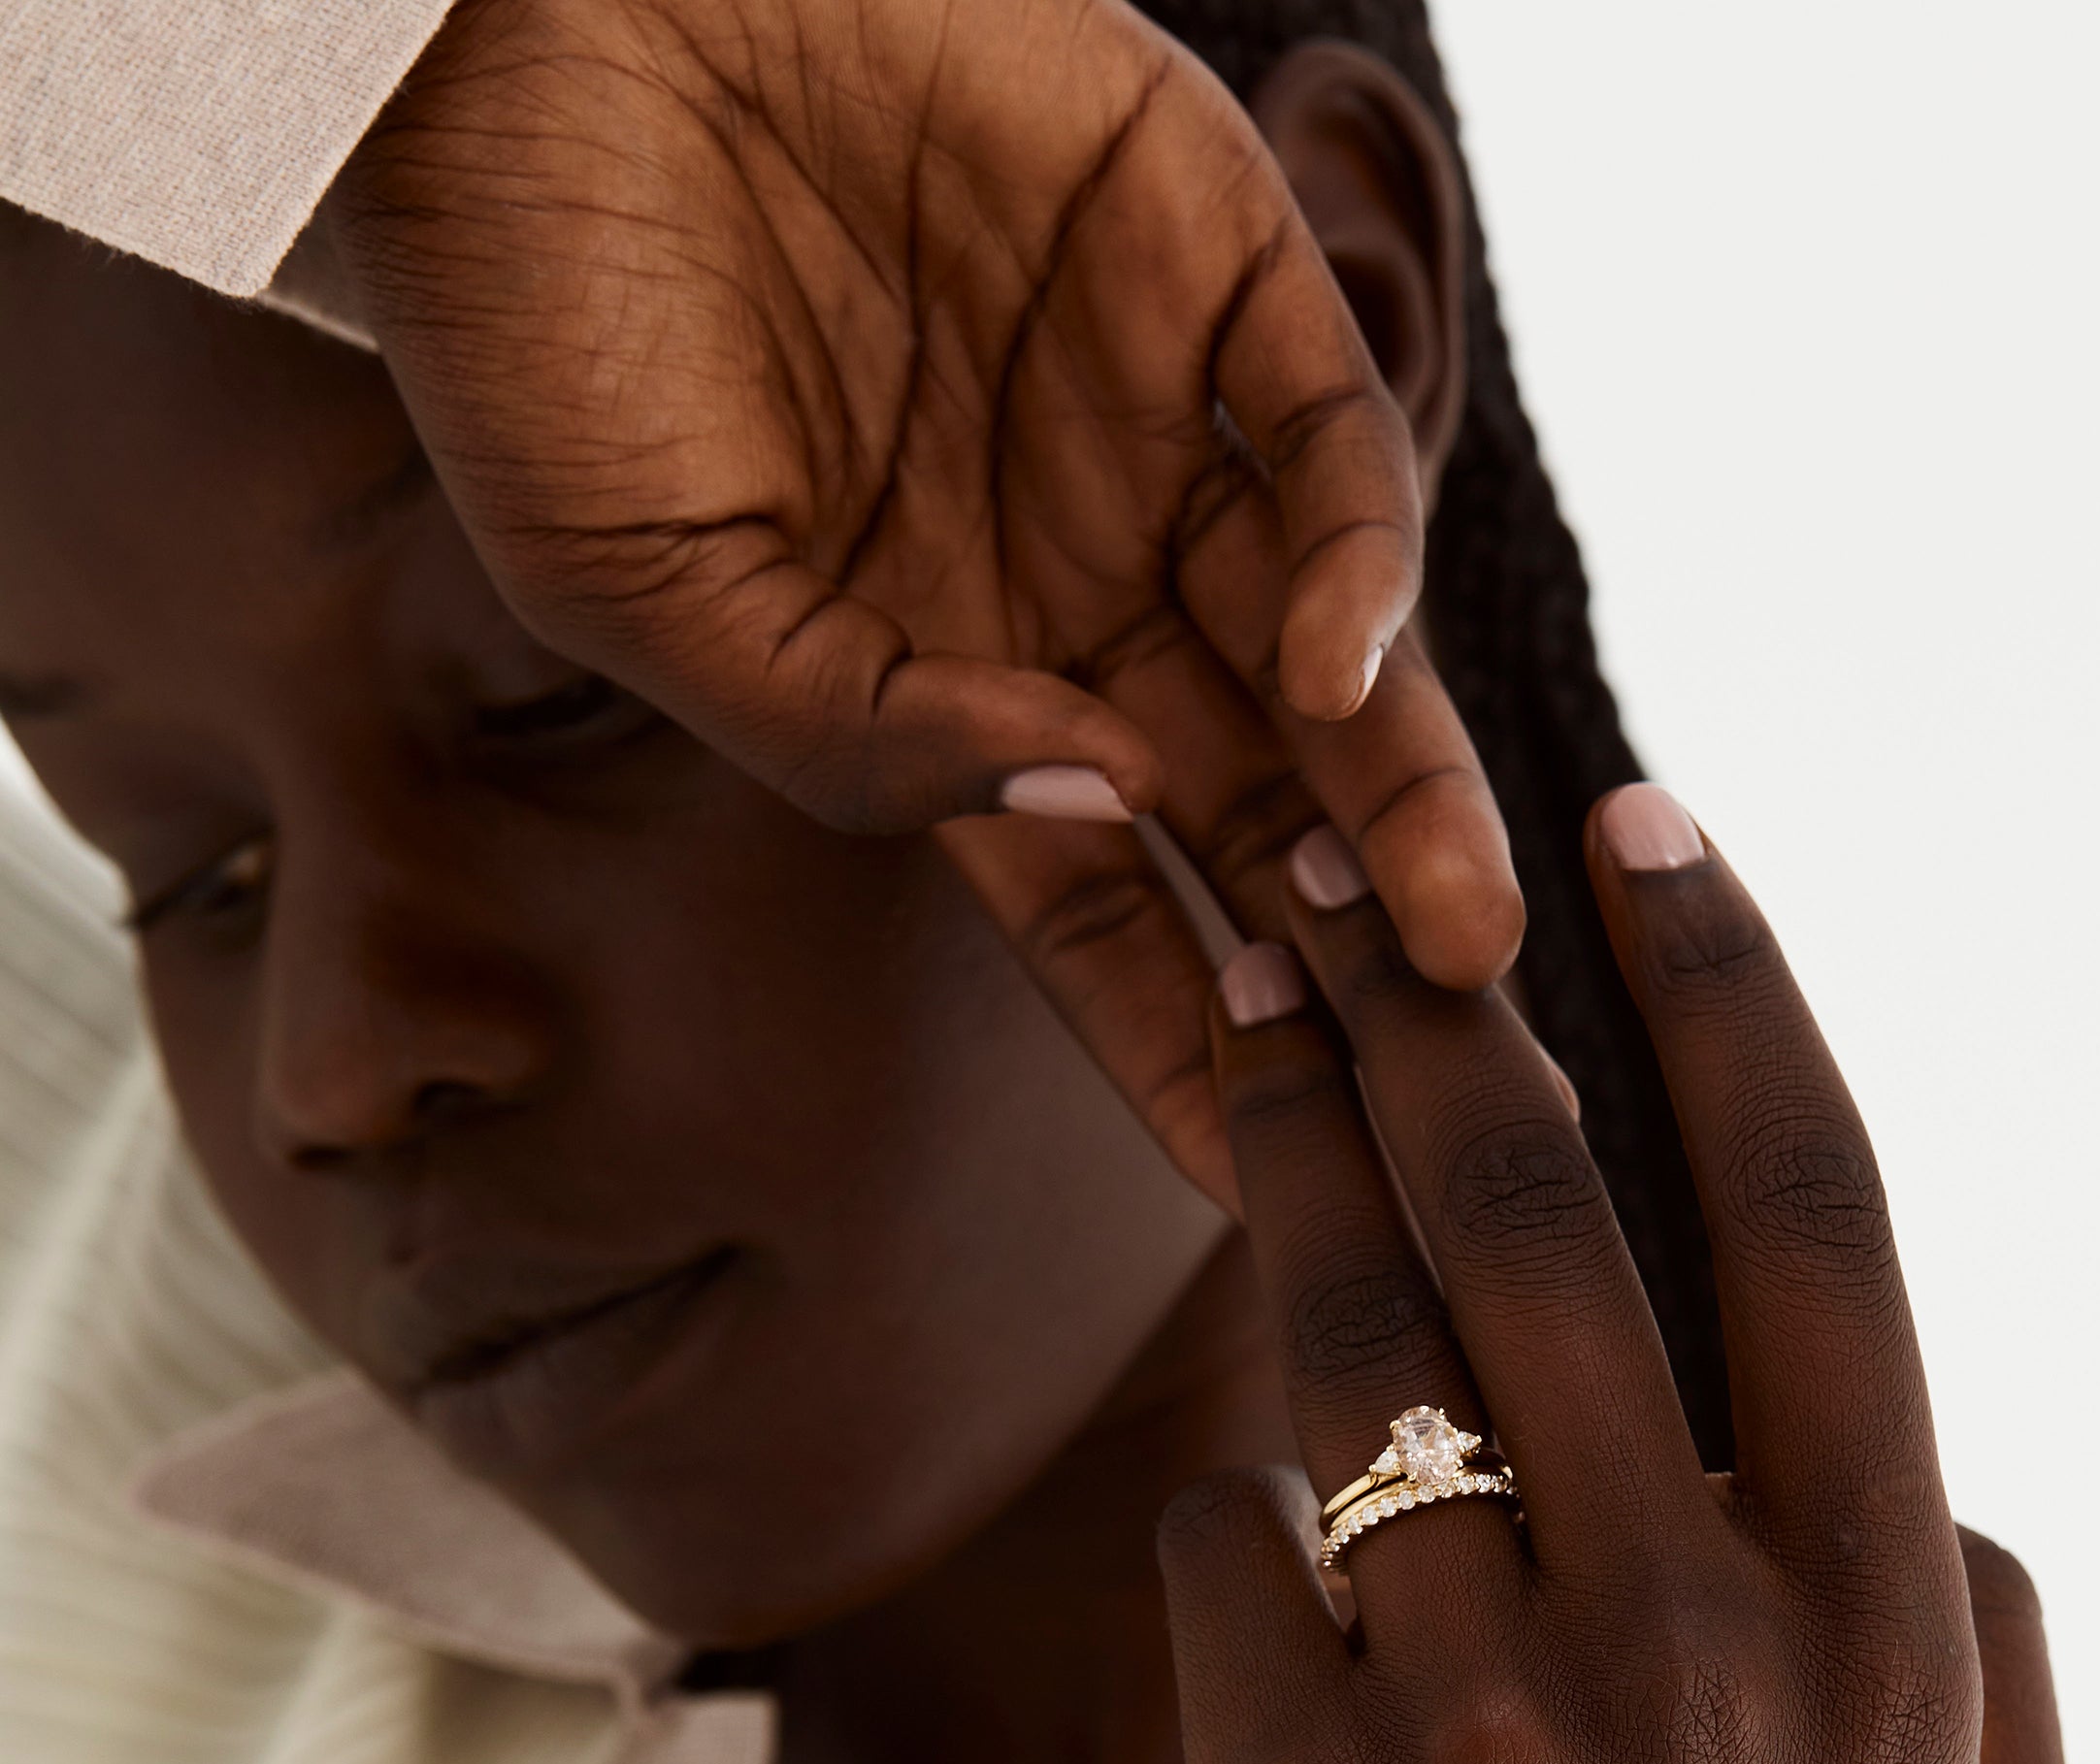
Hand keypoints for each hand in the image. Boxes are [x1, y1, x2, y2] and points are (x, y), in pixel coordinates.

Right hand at [325, 0, 1520, 1200]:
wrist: (518, 25)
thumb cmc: (534, 323)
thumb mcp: (649, 599)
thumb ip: (857, 739)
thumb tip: (1092, 813)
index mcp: (948, 684)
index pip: (1102, 907)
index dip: (1187, 1039)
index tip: (1270, 1182)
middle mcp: (1073, 578)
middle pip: (1253, 802)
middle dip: (1345, 942)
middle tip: (1435, 1066)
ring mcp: (1148, 424)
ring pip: (1329, 644)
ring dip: (1399, 793)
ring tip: (1451, 930)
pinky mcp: (1204, 246)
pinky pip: (1324, 426)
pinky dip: (1356, 547)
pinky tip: (1343, 668)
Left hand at [1158, 790, 2099, 1763]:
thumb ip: (1992, 1674)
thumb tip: (1921, 1474)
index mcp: (1890, 1637)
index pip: (1818, 1222)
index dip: (1727, 988)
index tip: (1639, 822)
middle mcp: (1701, 1641)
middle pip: (1548, 1217)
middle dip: (1426, 997)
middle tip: (1324, 854)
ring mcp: (1488, 1718)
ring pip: (1355, 1335)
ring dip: (1279, 1146)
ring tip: (1217, 1008)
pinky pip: (1226, 1555)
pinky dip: (1230, 1522)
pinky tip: (1244, 1534)